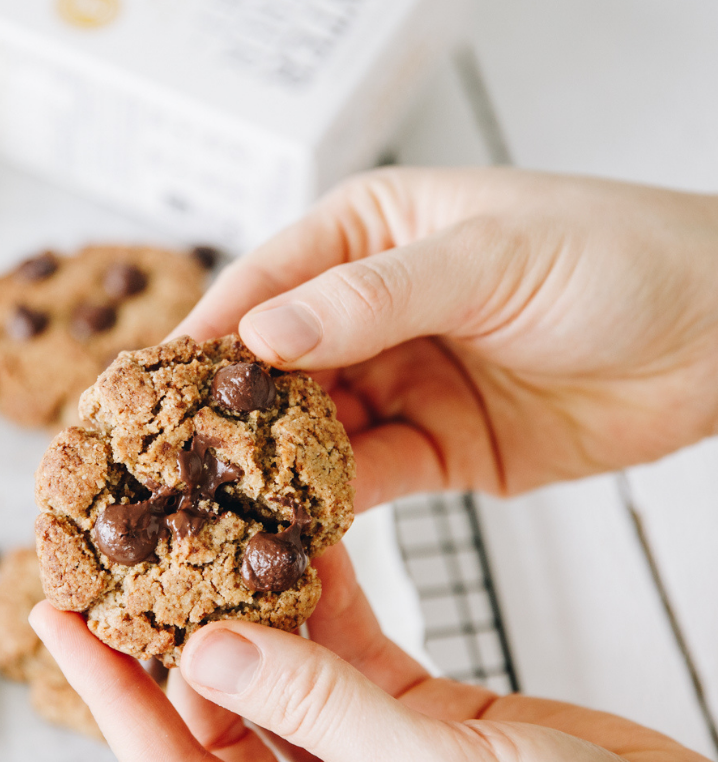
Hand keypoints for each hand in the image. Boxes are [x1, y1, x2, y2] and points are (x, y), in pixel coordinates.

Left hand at [31, 550, 717, 761]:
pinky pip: (349, 653)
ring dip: (249, 604)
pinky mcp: (422, 728)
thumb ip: (324, 708)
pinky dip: (325, 596)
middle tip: (125, 553)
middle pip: (215, 719)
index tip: (59, 619)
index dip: (108, 695)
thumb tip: (208, 651)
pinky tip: (298, 537)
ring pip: (281, 675)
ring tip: (203, 524)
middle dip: (167, 635)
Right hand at [176, 168, 717, 510]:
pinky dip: (331, 504)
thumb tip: (258, 336)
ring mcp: (397, 380)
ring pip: (311, 430)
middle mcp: (365, 309)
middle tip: (167, 467)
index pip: (261, 284)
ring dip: (272, 468)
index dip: (203, 338)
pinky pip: (366, 478)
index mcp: (365, 234)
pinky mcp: (433, 447)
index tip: (145, 391)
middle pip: (272, 367)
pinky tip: (295, 527)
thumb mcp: (487, 258)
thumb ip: (370, 299)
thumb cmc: (616, 257)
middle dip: (224, 417)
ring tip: (218, 510)